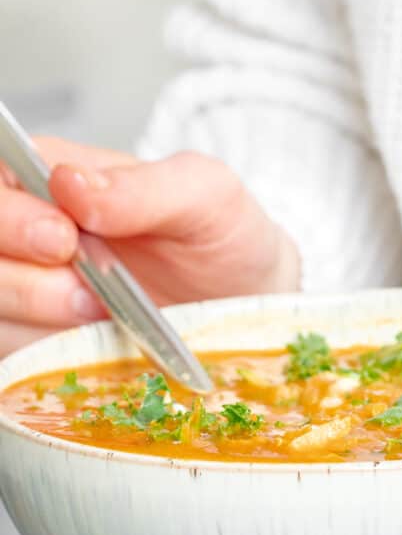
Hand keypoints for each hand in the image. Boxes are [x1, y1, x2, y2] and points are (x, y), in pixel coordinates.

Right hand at [0, 137, 298, 357]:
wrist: (243, 308)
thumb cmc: (221, 239)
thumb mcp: (207, 196)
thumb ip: (144, 186)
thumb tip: (70, 185)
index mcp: (50, 177)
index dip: (9, 216)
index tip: (63, 240)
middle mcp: (23, 232)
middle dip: (20, 279)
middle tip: (88, 293)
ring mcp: (21, 289)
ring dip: (33, 319)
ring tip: (99, 317)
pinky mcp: (28, 343)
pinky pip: (6, 352)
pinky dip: (41, 357)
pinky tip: (87, 346)